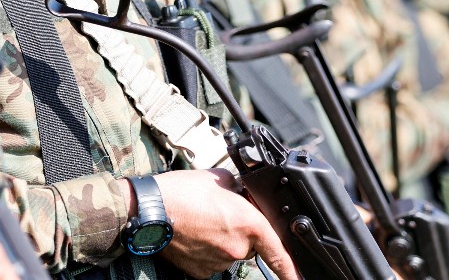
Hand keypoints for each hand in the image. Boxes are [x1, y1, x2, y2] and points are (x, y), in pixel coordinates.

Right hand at [147, 170, 299, 279]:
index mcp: (249, 224)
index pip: (280, 253)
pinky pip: (213, 261)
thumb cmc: (181, 193)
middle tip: (221, 214)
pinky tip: (195, 233)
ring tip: (202, 220)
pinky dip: (208, 249)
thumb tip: (246, 193)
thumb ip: (242, 189)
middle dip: (243, 231)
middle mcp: (237, 248)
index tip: (300, 277)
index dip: (292, 269)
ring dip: (223, 239)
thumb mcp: (222, 179)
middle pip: (252, 244)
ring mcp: (218, 263)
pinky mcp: (201, 272)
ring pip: (230, 252)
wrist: (148, 210)